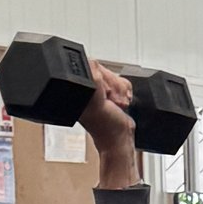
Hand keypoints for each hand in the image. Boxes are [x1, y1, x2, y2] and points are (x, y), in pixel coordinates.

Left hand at [82, 63, 140, 186]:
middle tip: (111, 100)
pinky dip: (125, 92)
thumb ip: (92, 81)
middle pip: (105, 70)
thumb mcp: (97, 102)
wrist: (120, 140)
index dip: (102, 78)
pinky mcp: (110, 93)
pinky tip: (120, 103)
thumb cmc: (106, 128)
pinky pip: (122, 83)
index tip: (104, 92)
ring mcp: (99, 91)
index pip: (92, 66)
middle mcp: (86, 88)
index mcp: (78, 88)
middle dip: (114, 86)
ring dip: (120, 90)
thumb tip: (90, 63)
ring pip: (115, 76)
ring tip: (116, 104)